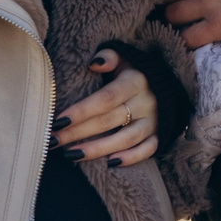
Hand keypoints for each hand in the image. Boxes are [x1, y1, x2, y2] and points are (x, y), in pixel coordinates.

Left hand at [55, 48, 158, 167]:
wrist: (167, 84)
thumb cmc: (134, 71)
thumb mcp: (125, 57)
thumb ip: (109, 56)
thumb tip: (93, 63)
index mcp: (135, 81)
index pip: (105, 99)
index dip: (82, 110)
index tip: (57, 121)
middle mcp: (146, 102)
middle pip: (109, 121)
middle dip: (77, 132)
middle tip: (52, 141)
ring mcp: (154, 121)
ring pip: (125, 139)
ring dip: (97, 149)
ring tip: (70, 155)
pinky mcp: (160, 134)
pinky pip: (148, 150)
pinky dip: (131, 158)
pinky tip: (109, 164)